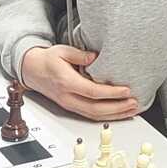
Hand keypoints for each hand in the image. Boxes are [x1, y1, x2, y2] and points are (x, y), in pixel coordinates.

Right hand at [20, 45, 139, 120]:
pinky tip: (118, 113)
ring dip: (114, 115)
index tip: (126, 90)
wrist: (32, 70)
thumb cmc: (47, 60)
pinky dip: (107, 116)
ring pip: (93, 116)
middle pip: (95, 109)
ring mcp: (69, 104)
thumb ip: (79, 54)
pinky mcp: (71, 107)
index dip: (111, 93)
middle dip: (117, 108)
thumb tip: (95, 57)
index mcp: (66, 82)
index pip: (92, 92)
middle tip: (134, 103)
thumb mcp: (62, 50)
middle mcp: (67, 97)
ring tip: (131, 109)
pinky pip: (90, 115)